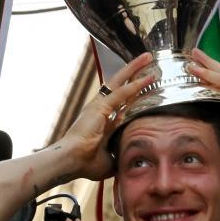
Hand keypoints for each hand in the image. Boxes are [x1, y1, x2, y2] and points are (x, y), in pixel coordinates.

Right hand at [60, 52, 153, 179]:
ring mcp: (99, 105)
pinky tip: (148, 76)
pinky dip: (136, 84)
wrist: (70, 161)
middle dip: (134, 73)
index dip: (134, 93)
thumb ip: (120, 154)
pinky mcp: (100, 106)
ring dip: (135, 69)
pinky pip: (122, 92)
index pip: (122, 102)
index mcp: (102, 119)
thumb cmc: (84, 163)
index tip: (147, 85)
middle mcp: (101, 108)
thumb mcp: (109, 158)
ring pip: (121, 82)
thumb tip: (131, 160)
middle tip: (147, 61)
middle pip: (121, 86)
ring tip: (148, 57)